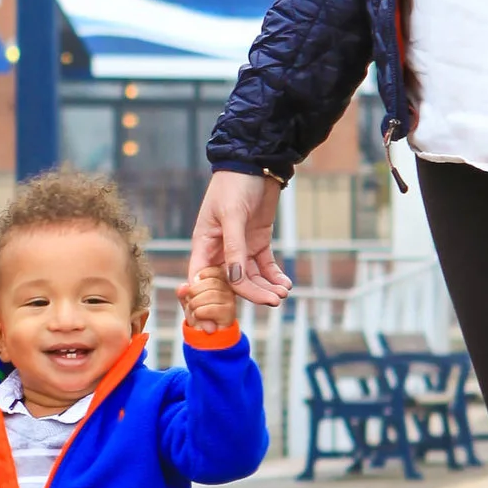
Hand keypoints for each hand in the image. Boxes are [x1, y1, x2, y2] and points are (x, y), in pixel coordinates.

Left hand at [177, 264, 239, 341]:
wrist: (205, 334)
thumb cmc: (198, 314)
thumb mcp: (188, 300)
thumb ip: (184, 292)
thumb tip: (183, 287)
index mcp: (220, 281)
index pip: (213, 271)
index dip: (200, 278)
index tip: (193, 289)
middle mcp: (228, 289)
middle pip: (210, 282)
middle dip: (194, 293)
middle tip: (191, 303)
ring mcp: (231, 300)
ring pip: (210, 295)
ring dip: (195, 304)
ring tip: (194, 311)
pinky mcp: (230, 313)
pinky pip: (211, 309)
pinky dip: (199, 313)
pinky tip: (199, 316)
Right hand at [189, 169, 288, 308]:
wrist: (256, 163)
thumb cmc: (235, 184)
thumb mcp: (232, 215)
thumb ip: (234, 249)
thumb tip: (234, 281)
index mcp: (204, 244)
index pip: (201, 281)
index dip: (205, 303)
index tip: (212, 325)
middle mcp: (220, 250)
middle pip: (231, 283)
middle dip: (250, 296)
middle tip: (272, 304)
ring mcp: (240, 247)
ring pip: (251, 277)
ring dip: (266, 287)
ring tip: (282, 293)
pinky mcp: (258, 242)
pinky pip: (265, 266)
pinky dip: (275, 276)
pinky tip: (285, 284)